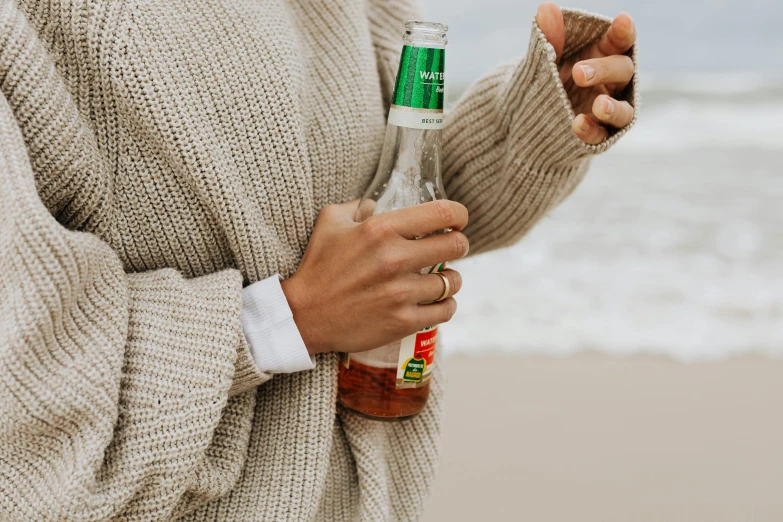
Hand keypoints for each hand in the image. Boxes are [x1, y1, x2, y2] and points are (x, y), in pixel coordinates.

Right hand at [281, 200, 468, 355]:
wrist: (303, 316)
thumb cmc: (318, 266)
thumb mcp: (330, 222)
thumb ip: (357, 205)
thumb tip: (377, 203)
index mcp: (381, 229)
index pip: (442, 213)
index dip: (458, 215)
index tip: (457, 220)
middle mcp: (395, 258)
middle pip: (456, 245)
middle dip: (458, 244)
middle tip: (450, 248)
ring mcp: (401, 292)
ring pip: (453, 281)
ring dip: (451, 279)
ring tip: (441, 279)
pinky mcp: (402, 321)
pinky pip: (445, 310)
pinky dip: (446, 305)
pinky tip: (437, 301)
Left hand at [536, 3, 636, 143]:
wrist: (532, 117)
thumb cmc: (548, 78)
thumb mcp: (545, 59)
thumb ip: (548, 37)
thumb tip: (546, 8)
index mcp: (603, 55)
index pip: (621, 40)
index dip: (624, 31)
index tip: (621, 20)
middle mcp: (613, 82)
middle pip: (623, 71)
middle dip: (603, 70)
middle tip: (577, 73)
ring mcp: (608, 110)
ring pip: (624, 110)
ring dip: (613, 108)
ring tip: (598, 105)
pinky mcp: (600, 135)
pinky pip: (602, 135)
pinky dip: (592, 131)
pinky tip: (577, 125)